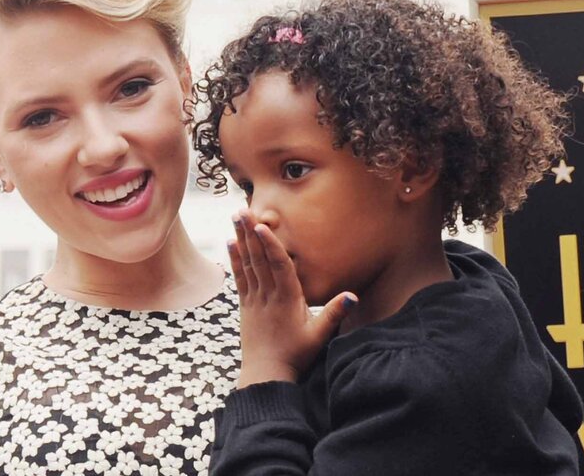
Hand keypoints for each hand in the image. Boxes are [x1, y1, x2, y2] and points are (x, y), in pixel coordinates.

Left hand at [228, 210, 356, 388]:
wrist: (266, 374)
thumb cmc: (295, 355)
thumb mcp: (319, 335)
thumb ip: (334, 313)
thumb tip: (353, 295)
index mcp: (288, 299)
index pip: (279, 267)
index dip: (271, 245)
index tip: (262, 226)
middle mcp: (268, 295)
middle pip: (259, 259)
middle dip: (251, 233)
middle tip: (242, 210)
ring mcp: (254, 299)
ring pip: (247, 264)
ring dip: (241, 239)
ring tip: (235, 218)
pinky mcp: (245, 305)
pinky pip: (240, 277)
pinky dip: (235, 259)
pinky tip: (230, 243)